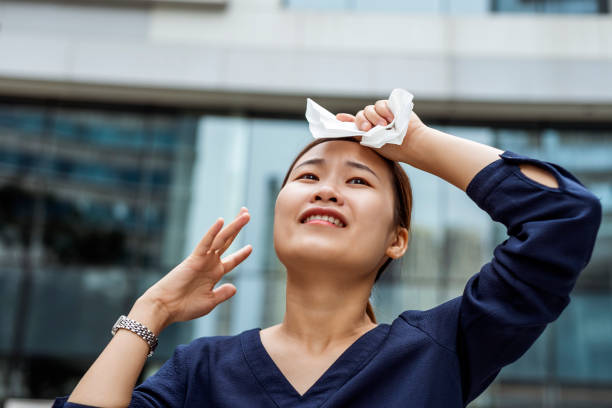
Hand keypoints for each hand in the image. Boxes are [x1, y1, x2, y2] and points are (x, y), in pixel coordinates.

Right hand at [140, 207, 252, 328]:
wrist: (166, 308)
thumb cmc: (185, 306)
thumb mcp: (210, 301)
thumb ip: (222, 294)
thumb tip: (234, 287)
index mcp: (214, 274)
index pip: (231, 261)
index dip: (241, 254)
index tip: (250, 247)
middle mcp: (210, 263)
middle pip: (227, 241)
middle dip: (237, 228)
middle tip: (247, 213)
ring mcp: (203, 259)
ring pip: (221, 239)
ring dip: (234, 226)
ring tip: (246, 214)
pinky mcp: (194, 259)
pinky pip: (205, 243)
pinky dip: (212, 232)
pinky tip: (220, 221)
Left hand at [336, 99, 426, 162]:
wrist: (411, 143)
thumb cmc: (393, 148)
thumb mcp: (373, 143)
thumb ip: (359, 133)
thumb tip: (344, 124)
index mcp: (368, 131)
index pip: (354, 122)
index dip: (346, 119)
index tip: (338, 118)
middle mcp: (373, 121)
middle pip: (361, 114)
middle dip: (363, 121)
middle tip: (368, 128)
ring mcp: (382, 114)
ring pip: (370, 109)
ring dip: (375, 117)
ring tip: (385, 125)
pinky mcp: (391, 107)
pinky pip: (381, 104)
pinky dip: (384, 110)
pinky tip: (390, 118)